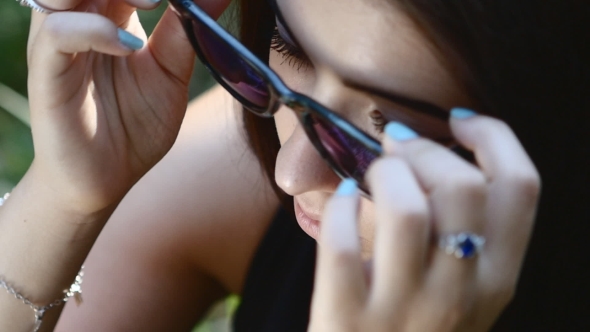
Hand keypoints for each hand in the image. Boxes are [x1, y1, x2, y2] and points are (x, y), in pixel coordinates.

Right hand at [25, 0, 230, 212]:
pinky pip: (58, 33)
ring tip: (152, 3)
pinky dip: (94, 29)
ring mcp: (59, 42)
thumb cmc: (135, 126)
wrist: (106, 178)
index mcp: (110, 16)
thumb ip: (185, 34)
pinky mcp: (46, 70)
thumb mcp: (170, 76)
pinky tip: (129, 47)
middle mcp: (81, 20)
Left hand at [308, 112, 540, 330]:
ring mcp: (404, 309)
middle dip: (425, 150)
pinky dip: (339, 207)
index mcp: (498, 280)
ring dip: (385, 173)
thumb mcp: (464, 290)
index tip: (458, 122)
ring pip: (408, 208)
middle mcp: (461, 294)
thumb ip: (467, 232)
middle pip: (463, 187)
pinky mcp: (348, 317)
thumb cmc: (417, 327)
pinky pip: (341, 243)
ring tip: (372, 175)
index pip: (521, 188)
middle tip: (398, 148)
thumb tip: (428, 148)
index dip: (494, 138)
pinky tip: (340, 199)